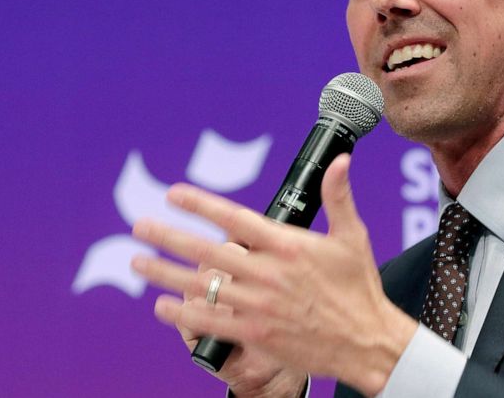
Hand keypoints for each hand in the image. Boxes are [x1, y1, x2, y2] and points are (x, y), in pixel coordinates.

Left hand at [131, 154, 417, 395]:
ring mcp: (259, 306)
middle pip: (206, 251)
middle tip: (139, 226)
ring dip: (165, 273)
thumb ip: (339, 197)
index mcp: (288, 246)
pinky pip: (209, 322)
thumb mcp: (352, 237)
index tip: (174, 193)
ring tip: (138, 262)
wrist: (365, 341)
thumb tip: (341, 161)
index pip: (234, 219)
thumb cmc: (359, 288)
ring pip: (201, 286)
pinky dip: (182, 314)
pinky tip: (162, 306)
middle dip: (168, 236)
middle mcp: (268, 273)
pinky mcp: (255, 334)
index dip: (201, 204)